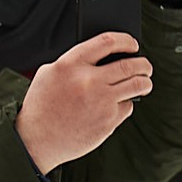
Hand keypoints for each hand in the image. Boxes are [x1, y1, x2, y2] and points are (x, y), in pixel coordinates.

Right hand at [15, 34, 153, 173]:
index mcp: (71, 65)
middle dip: (143, 64)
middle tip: (145, 65)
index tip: (132, 44)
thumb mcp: (48, 74)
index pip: (107, 42)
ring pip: (138, 85)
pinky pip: (127, 106)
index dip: (126, 41)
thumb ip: (73, 62)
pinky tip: (117, 105)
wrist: (36, 140)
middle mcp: (88, 81)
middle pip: (130, 64)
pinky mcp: (108, 121)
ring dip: (145, 81)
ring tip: (144, 82)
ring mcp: (101, 102)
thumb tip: (102, 56)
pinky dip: (125, 104)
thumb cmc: (41, 105)